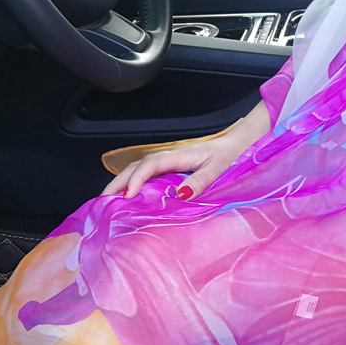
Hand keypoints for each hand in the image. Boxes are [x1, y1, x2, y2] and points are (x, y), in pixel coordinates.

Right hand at [101, 101, 271, 199]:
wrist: (243, 143)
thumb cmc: (233, 155)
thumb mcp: (220, 169)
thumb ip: (201, 181)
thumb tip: (179, 194)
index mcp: (179, 156)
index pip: (149, 165)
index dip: (135, 179)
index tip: (126, 196)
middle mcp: (171, 157)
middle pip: (136, 166)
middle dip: (117, 182)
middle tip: (102, 201)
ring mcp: (171, 162)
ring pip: (139, 169)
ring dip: (123, 182)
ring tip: (110, 200)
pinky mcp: (175, 167)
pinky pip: (149, 174)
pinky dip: (135, 183)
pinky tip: (131, 196)